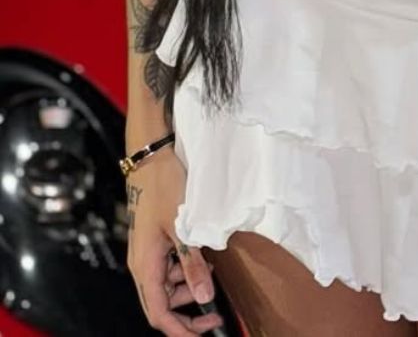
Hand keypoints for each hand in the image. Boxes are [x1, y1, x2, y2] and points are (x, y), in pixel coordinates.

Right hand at [126, 149, 221, 334]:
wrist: (150, 159)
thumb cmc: (164, 188)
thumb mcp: (183, 227)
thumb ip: (193, 263)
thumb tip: (205, 296)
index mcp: (145, 266)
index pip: (159, 314)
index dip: (180, 331)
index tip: (203, 335)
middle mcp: (142, 265)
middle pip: (161, 305)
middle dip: (187, 314)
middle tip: (215, 314)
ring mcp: (147, 254)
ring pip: (166, 288)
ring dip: (188, 289)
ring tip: (211, 277)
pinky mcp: (154, 243)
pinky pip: (168, 269)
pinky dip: (185, 271)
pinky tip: (202, 260)